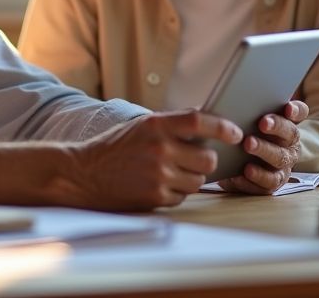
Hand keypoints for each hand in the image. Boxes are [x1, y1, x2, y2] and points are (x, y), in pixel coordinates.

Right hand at [66, 110, 242, 210]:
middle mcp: (159, 148)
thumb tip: (209, 125)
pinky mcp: (155, 196)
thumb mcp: (141, 127)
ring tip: (170, 172)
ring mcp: (158, 174)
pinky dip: (175, 192)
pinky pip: (182, 196)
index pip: (200, 120)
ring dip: (191, 178)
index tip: (235, 133)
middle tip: (193, 159)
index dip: (223, 126)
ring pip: (198, 180)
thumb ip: (171, 126)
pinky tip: (156, 185)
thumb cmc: (115, 148)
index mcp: (155, 124)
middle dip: (205, 160)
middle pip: (207, 157)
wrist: (83, 174)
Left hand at [218, 100, 307, 194]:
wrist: (238, 166)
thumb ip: (249, 109)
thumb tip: (236, 96)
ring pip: (280, 158)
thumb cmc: (244, 136)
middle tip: (262, 123)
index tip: (288, 107)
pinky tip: (244, 171)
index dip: (296, 109)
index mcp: (286, 125)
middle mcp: (289, 145)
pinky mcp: (272, 183)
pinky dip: (256, 176)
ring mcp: (283, 165)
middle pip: (290, 133)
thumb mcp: (247, 121)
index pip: (299, 112)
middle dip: (277, 127)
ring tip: (248, 144)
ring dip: (265, 150)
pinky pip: (268, 182)